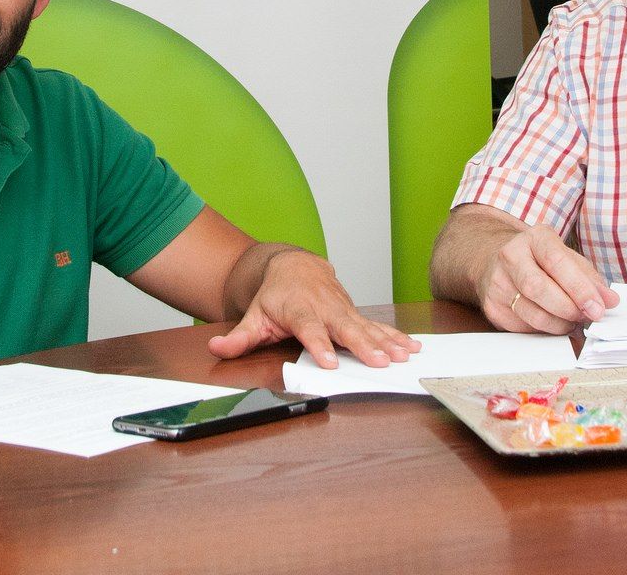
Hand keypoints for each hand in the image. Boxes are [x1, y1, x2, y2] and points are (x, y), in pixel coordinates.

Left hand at [207, 249, 419, 368]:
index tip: (330, 361)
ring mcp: (342, 308)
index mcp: (299, 310)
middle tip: (378, 361)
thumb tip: (215, 347)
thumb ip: (238, 337)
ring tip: (402, 356)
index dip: (319, 344)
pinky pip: (376, 325)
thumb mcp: (253, 315)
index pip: (309, 328)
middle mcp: (324, 307)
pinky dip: (395, 335)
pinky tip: (411, 346)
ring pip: (365, 325)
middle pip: (344, 327)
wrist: (293, 265)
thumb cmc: (274, 295)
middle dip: (362, 345)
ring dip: (386, 341)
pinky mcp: (354, 311)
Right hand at [477, 225, 617, 334]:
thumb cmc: (541, 261)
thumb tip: (609, 301)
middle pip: (538, 288)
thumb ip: (590, 278)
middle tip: (587, 317)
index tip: (598, 308)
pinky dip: (545, 330)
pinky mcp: (492, 307)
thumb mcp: (567, 259)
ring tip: (572, 321)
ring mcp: (497, 282)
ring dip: (560, 324)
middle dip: (569, 308)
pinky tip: (553, 322)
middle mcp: (511, 256)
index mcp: (534, 238)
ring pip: (532, 314)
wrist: (500, 262)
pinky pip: (524, 328)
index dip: (579, 288)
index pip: (556, 262)